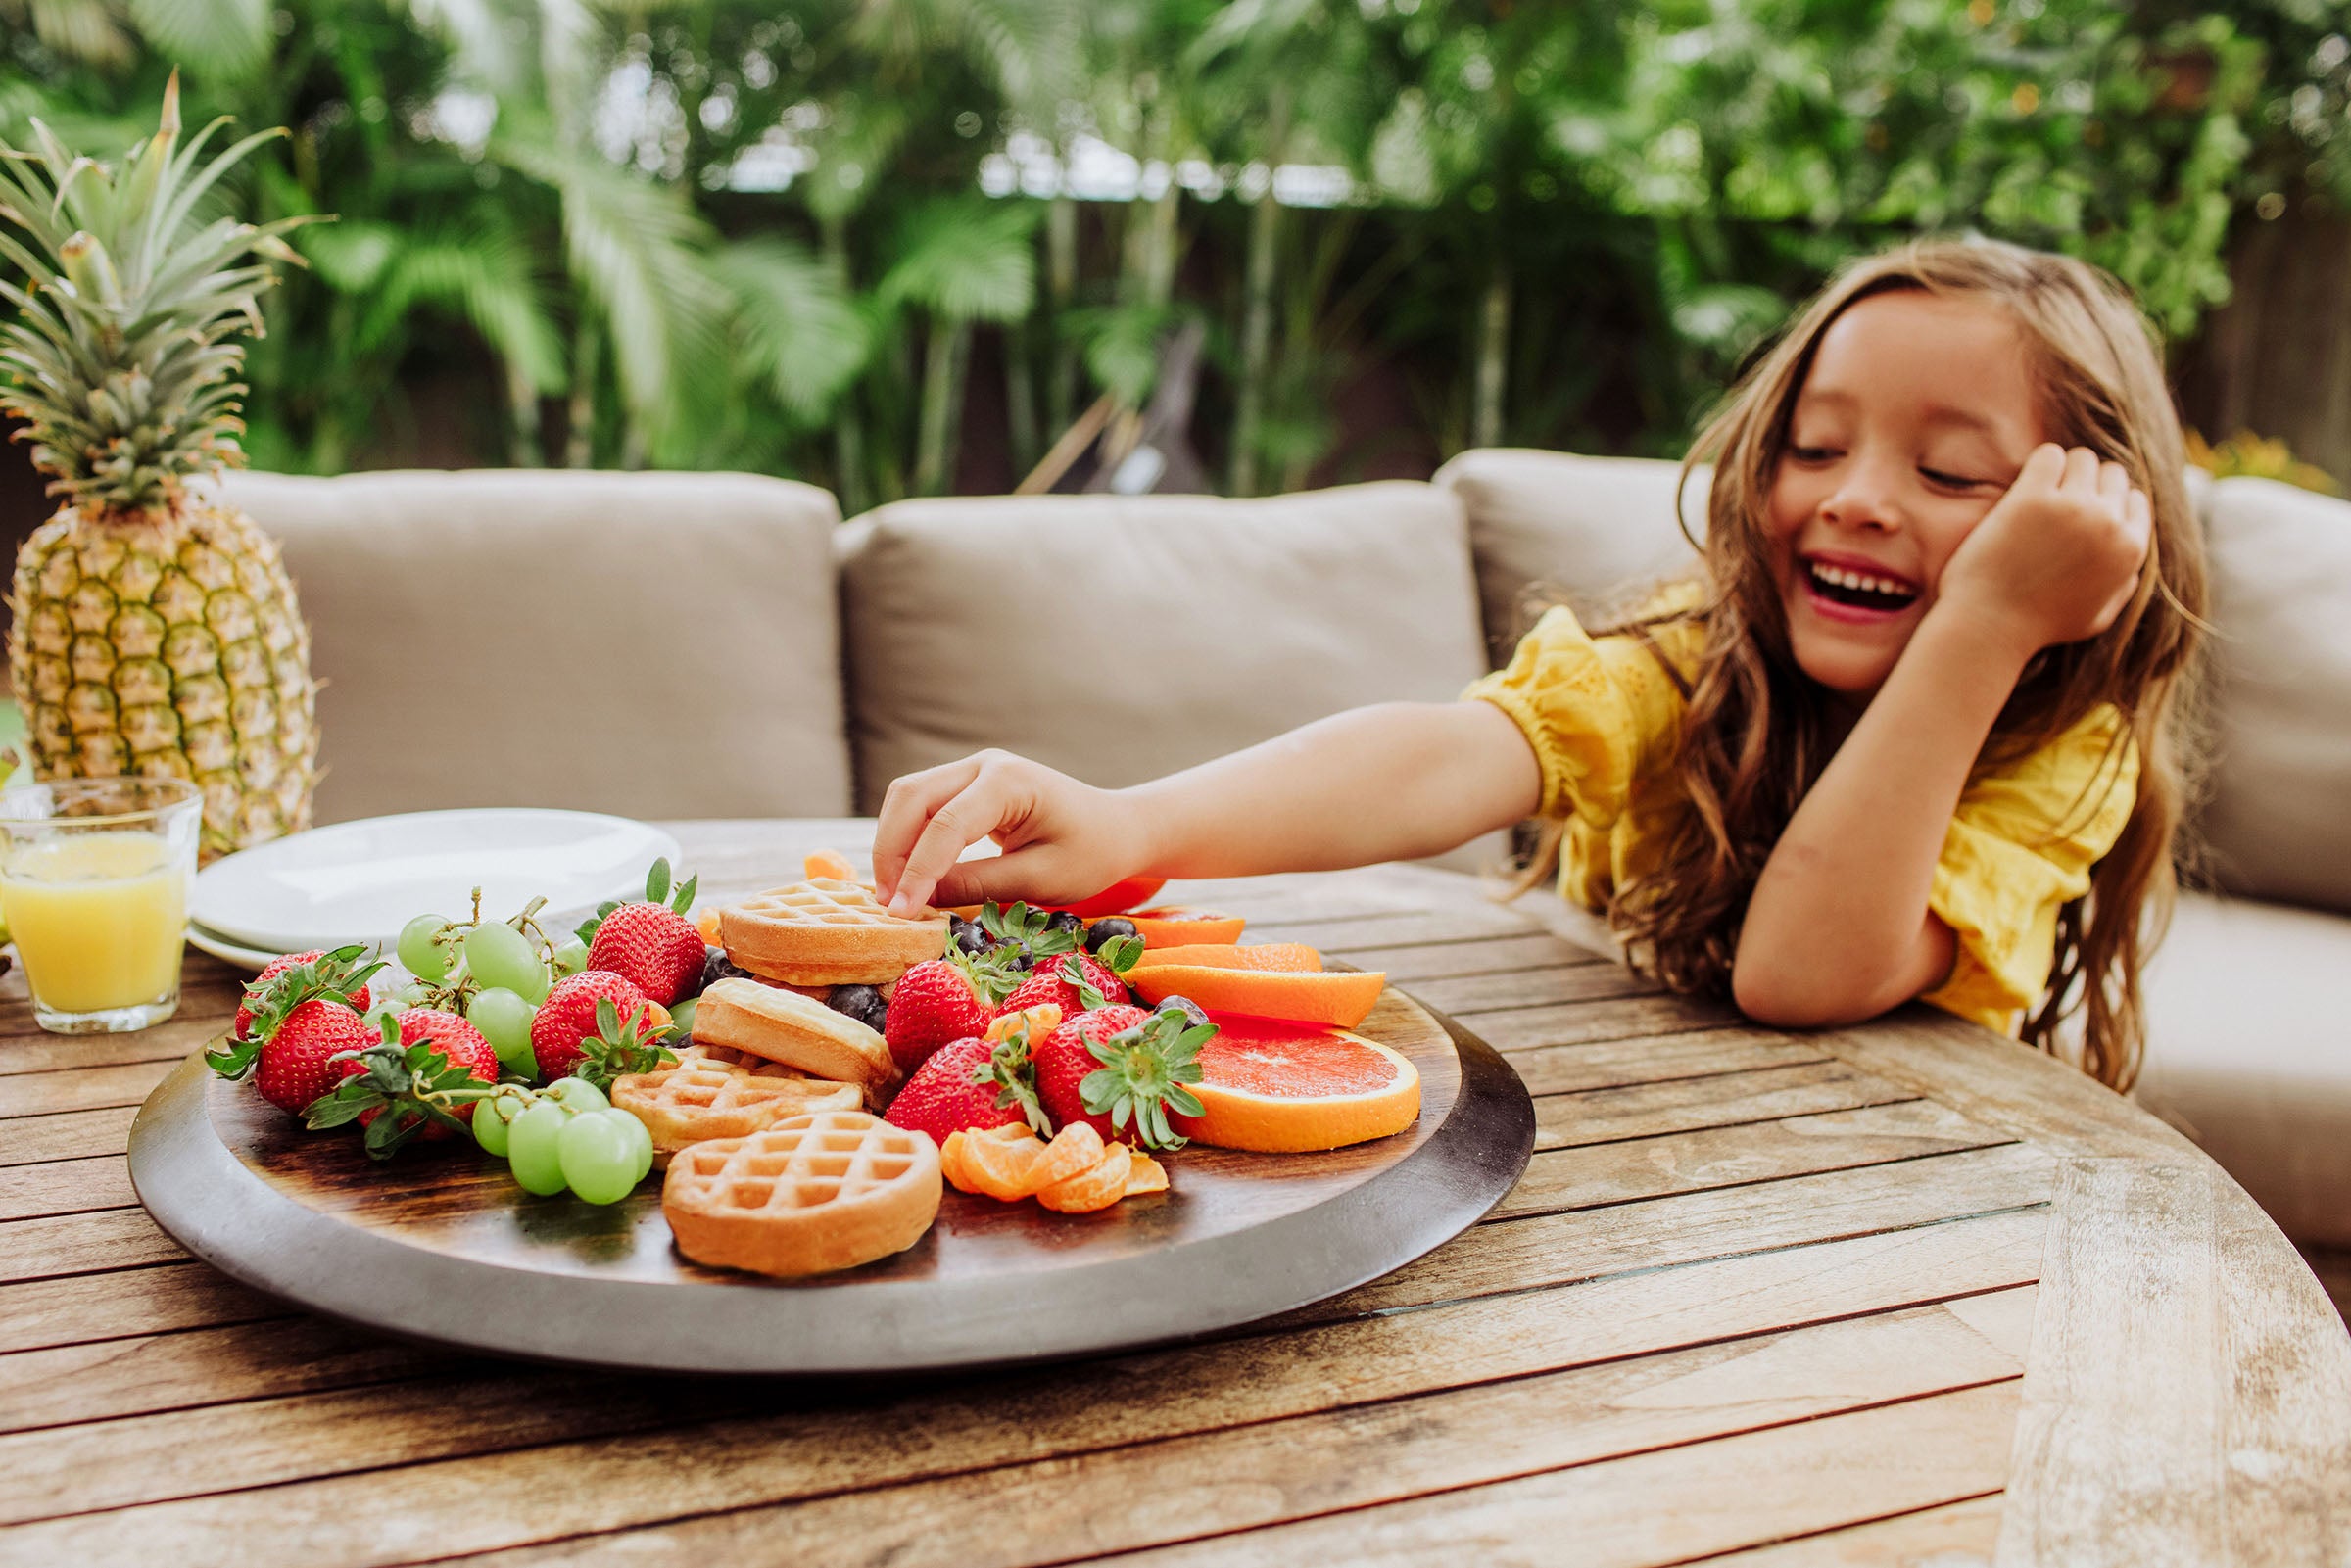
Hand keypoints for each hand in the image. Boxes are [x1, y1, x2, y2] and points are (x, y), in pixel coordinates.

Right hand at [871, 750, 1147, 915]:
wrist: (1117, 829)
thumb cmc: (1091, 853)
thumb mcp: (1040, 879)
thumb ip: (978, 885)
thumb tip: (919, 900)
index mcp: (1010, 781)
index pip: (946, 824)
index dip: (918, 870)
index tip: (900, 912)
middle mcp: (984, 764)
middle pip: (912, 797)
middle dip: (892, 852)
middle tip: (890, 905)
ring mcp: (973, 770)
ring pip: (908, 798)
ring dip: (893, 844)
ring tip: (894, 896)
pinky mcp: (967, 785)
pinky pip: (921, 805)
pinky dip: (906, 839)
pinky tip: (906, 877)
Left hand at [1932, 443, 2150, 655]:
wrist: (1989, 625)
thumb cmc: (2036, 627)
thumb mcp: (2096, 618)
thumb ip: (2122, 589)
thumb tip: (2132, 567)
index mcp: (2130, 551)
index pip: (2135, 500)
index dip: (2108, 502)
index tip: (2081, 512)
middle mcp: (2108, 524)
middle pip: (2112, 474)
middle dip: (2087, 482)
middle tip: (2056, 501)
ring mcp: (2072, 508)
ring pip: (2082, 459)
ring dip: (2063, 469)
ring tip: (2040, 490)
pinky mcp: (2033, 497)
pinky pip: (2048, 455)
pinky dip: (2039, 462)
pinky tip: (2025, 483)